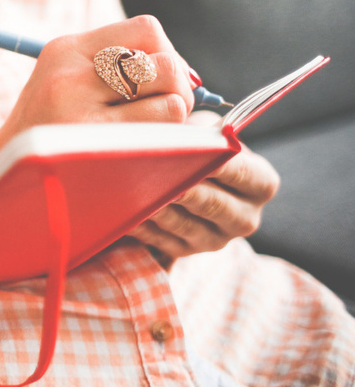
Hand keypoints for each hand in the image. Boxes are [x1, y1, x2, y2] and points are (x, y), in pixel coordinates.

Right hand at [0, 15, 196, 148]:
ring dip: (174, 122)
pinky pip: (160, 139)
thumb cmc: (44, 131)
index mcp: (64, 50)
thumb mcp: (63, 81)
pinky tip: (144, 154)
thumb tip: (188, 76)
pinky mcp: (91, 153)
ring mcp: (80, 116)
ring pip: (171, 102)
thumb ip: (114, 67)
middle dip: (179, 87)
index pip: (146, 30)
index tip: (160, 79)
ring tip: (154, 134)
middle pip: (165, 63)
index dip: (166, 52)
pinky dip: (166, 147)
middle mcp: (70, 76)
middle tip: (169, 109)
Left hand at [127, 111, 279, 261]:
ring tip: (137, 192)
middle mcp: (245, 218)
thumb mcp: (209, 134)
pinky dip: (143, 225)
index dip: (219, 163)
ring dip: (158, 208)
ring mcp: (215, 240)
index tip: (196, 152)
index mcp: (261, 185)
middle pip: (214, 205)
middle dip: (186, 189)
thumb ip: (203, 134)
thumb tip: (184, 134)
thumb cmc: (201, 148)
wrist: (191, 179)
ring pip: (184, 225)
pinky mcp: (186, 252)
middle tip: (160, 176)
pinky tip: (126, 211)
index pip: (243, 173)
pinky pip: (161, 241)